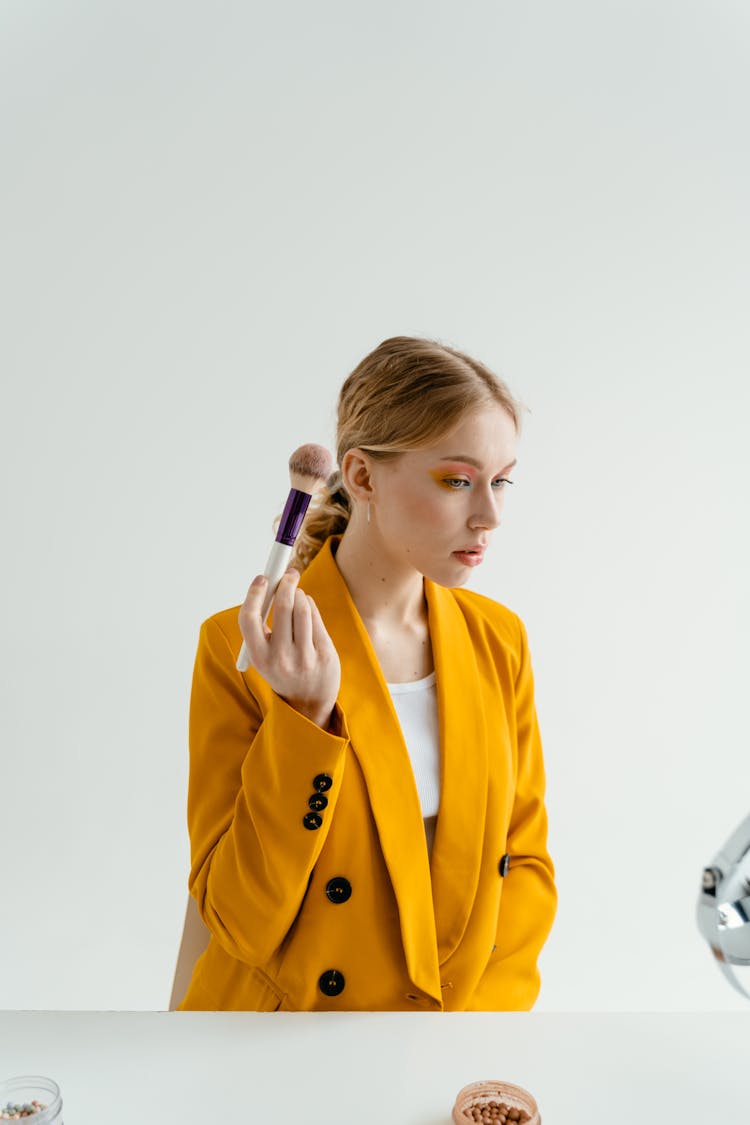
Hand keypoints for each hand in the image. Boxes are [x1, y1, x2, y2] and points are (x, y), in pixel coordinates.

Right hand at [238, 569, 340, 729]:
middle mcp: (281, 658)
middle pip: (282, 607)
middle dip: (286, 584)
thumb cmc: (282, 669)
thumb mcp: (265, 655)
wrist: (308, 703)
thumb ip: (263, 625)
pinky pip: (316, 619)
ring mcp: (305, 657)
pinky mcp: (325, 654)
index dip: (254, 593)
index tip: (262, 578)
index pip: (249, 618)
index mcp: (259, 657)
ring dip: (300, 593)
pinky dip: (310, 605)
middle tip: (288, 574)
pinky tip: (307, 605)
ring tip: (297, 592)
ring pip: (303, 609)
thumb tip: (269, 584)